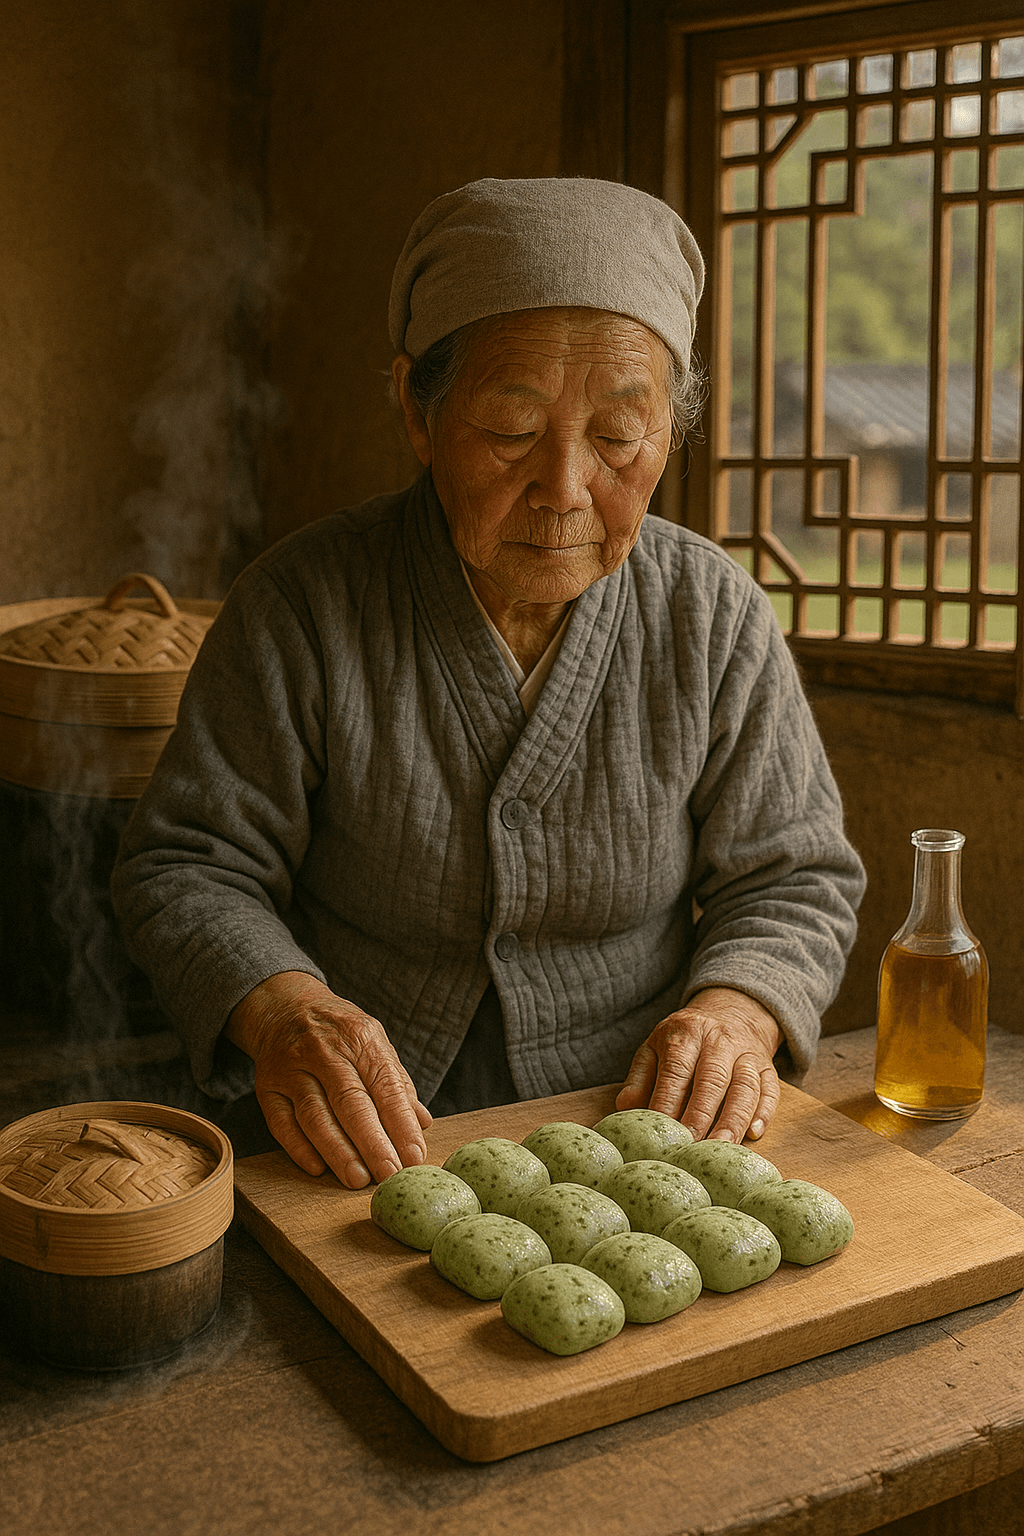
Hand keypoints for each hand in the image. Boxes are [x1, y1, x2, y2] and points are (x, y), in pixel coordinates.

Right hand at [225, 971, 431, 1187]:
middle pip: (350, 1103)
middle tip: (390, 1175)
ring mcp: (292, 1069)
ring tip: (358, 1179)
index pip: (385, 1086)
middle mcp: (324, 1051)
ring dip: (338, 1152)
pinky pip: (281, 1123)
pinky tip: (318, 1169)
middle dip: (373, 1143)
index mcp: (360, 1038)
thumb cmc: (341, 1033)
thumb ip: (397, 1083)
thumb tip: (422, 1124)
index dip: (401, 1125)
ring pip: (316, 1116)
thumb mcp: (374, 1043)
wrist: (286, 1007)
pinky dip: (299, 1148)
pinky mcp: (268, 1087)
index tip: (415, 1157)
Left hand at [615, 987, 782, 1141]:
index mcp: (686, 1034)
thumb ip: (640, 1076)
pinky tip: (754, 1133)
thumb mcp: (656, 1046)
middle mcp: (719, 1041)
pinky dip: (764, 1112)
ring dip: (734, 1120)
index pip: (676, 1071)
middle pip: (712, 1080)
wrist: (731, 1010)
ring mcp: (746, 1053)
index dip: (669, 1102)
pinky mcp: (767, 1066)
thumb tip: (625, 1106)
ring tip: (722, 1149)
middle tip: (691, 1148)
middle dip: (701, 1116)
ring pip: (745, 1088)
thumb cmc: (686, 1037)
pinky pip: (770, 1089)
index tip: (662, 1133)